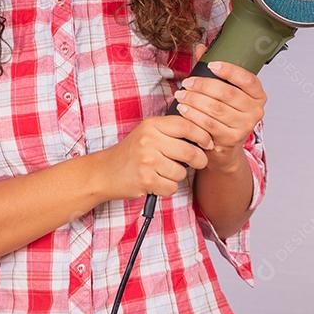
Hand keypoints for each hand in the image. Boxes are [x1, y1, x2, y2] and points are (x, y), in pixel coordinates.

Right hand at [97, 115, 214, 199]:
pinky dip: (168, 188)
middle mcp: (149, 140)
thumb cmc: (131, 153)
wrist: (105, 172)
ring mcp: (147, 160)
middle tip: (198, 162)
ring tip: (164, 172)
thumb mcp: (148, 133)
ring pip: (182, 172)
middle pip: (189, 151)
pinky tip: (157, 182)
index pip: (186, 125)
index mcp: (152, 125)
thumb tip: (204, 134)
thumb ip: (171, 131)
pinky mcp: (146, 180)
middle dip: (199, 159)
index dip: (203, 134)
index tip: (208, 142)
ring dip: (178, 176)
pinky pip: (172, 187)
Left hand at [174, 43, 266, 165]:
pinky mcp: (232, 139)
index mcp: (258, 94)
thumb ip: (212, 70)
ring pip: (216, 109)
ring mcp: (245, 126)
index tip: (211, 65)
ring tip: (181, 95)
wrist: (224, 146)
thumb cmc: (224, 113)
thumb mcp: (222, 90)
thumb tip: (200, 47)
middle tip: (186, 82)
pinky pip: (209, 124)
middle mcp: (256, 111)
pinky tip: (183, 109)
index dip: (229, 70)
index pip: (247, 79)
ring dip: (194, 100)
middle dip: (203, 86)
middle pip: (227, 93)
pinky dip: (193, 115)